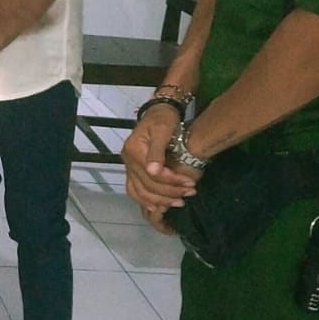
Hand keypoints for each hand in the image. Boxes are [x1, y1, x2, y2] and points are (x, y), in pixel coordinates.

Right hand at [122, 107, 199, 226]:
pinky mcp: (132, 170)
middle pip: (148, 185)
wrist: (159, 112)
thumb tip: (153, 172)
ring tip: (180, 202)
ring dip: (160, 200)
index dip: (172, 180)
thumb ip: (157, 150)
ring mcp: (128, 166)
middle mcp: (127, 160)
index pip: (153, 173)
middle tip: (190, 192)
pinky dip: (144, 201)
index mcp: (134, 150)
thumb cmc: (163, 119)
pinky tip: (157, 208)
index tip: (191, 182)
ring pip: (140, 191)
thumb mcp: (163, 129)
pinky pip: (134, 190)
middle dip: (171, 191)